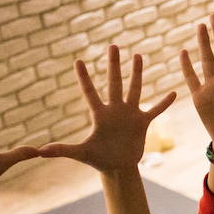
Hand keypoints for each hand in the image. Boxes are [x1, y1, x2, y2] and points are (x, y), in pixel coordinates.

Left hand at [38, 45, 175, 172]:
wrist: (117, 167)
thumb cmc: (98, 159)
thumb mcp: (80, 153)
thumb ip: (62, 150)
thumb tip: (39, 151)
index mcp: (99, 115)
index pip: (90, 92)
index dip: (84, 77)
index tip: (78, 61)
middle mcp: (115, 110)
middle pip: (114, 82)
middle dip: (114, 64)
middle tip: (113, 45)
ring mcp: (130, 114)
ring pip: (134, 89)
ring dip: (136, 74)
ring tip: (137, 56)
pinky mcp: (142, 123)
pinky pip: (156, 110)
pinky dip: (164, 103)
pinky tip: (174, 93)